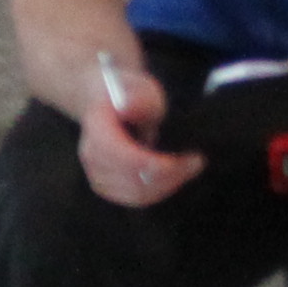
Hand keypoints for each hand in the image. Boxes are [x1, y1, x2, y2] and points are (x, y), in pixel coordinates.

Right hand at [76, 80, 203, 210]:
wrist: (106, 103)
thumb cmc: (129, 94)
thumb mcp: (141, 88)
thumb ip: (140, 99)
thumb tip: (127, 108)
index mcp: (96, 128)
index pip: (122, 156)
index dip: (155, 164)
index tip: (189, 158)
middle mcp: (91, 155)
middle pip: (131, 180)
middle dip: (169, 176)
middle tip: (196, 162)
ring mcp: (96, 173)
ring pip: (135, 194)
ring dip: (167, 184)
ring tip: (188, 168)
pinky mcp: (105, 186)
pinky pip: (134, 199)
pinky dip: (158, 191)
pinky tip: (174, 177)